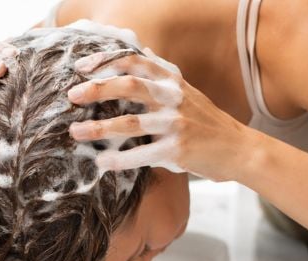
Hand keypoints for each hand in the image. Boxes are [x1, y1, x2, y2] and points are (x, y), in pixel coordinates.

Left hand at [67, 48, 249, 181]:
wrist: (236, 148)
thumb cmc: (203, 120)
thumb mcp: (184, 90)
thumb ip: (160, 74)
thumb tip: (139, 51)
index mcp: (171, 80)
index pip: (134, 61)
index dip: (106, 61)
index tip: (81, 68)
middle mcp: (173, 97)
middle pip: (129, 86)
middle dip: (97, 89)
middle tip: (72, 96)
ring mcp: (175, 123)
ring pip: (130, 122)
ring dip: (99, 128)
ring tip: (76, 132)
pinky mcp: (177, 150)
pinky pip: (141, 154)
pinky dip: (118, 159)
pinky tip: (101, 162)